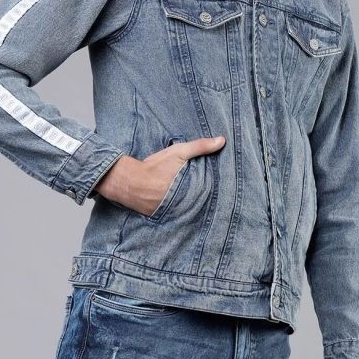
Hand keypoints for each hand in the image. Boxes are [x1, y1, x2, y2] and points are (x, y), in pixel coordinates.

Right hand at [95, 135, 225, 215]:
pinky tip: (188, 211)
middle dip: (210, 203)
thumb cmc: (155, 166)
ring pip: (192, 211)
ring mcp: (175, 213)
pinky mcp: (164, 217)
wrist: (129, 182)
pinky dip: (183, 212)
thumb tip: (222, 140)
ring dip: (197, 208)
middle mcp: (186, 205)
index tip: (230, 193)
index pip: (212, 195)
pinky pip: (178, 215)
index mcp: (192, 191)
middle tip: (223, 202)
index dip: (220, 193)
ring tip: (208, 208)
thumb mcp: (179, 152)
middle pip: (203, 205)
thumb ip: (200, 146)